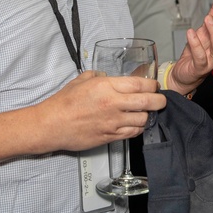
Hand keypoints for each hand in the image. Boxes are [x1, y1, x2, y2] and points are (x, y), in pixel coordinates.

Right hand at [39, 71, 166, 149]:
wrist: (51, 125)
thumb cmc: (64, 102)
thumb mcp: (83, 80)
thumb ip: (100, 76)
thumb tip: (110, 77)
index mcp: (107, 86)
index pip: (140, 84)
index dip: (152, 85)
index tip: (154, 86)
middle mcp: (113, 104)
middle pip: (148, 102)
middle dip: (159, 100)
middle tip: (160, 100)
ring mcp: (113, 122)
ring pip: (143, 119)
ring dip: (147, 115)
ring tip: (145, 112)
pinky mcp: (110, 136)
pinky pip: (132, 132)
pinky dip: (138, 128)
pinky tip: (135, 124)